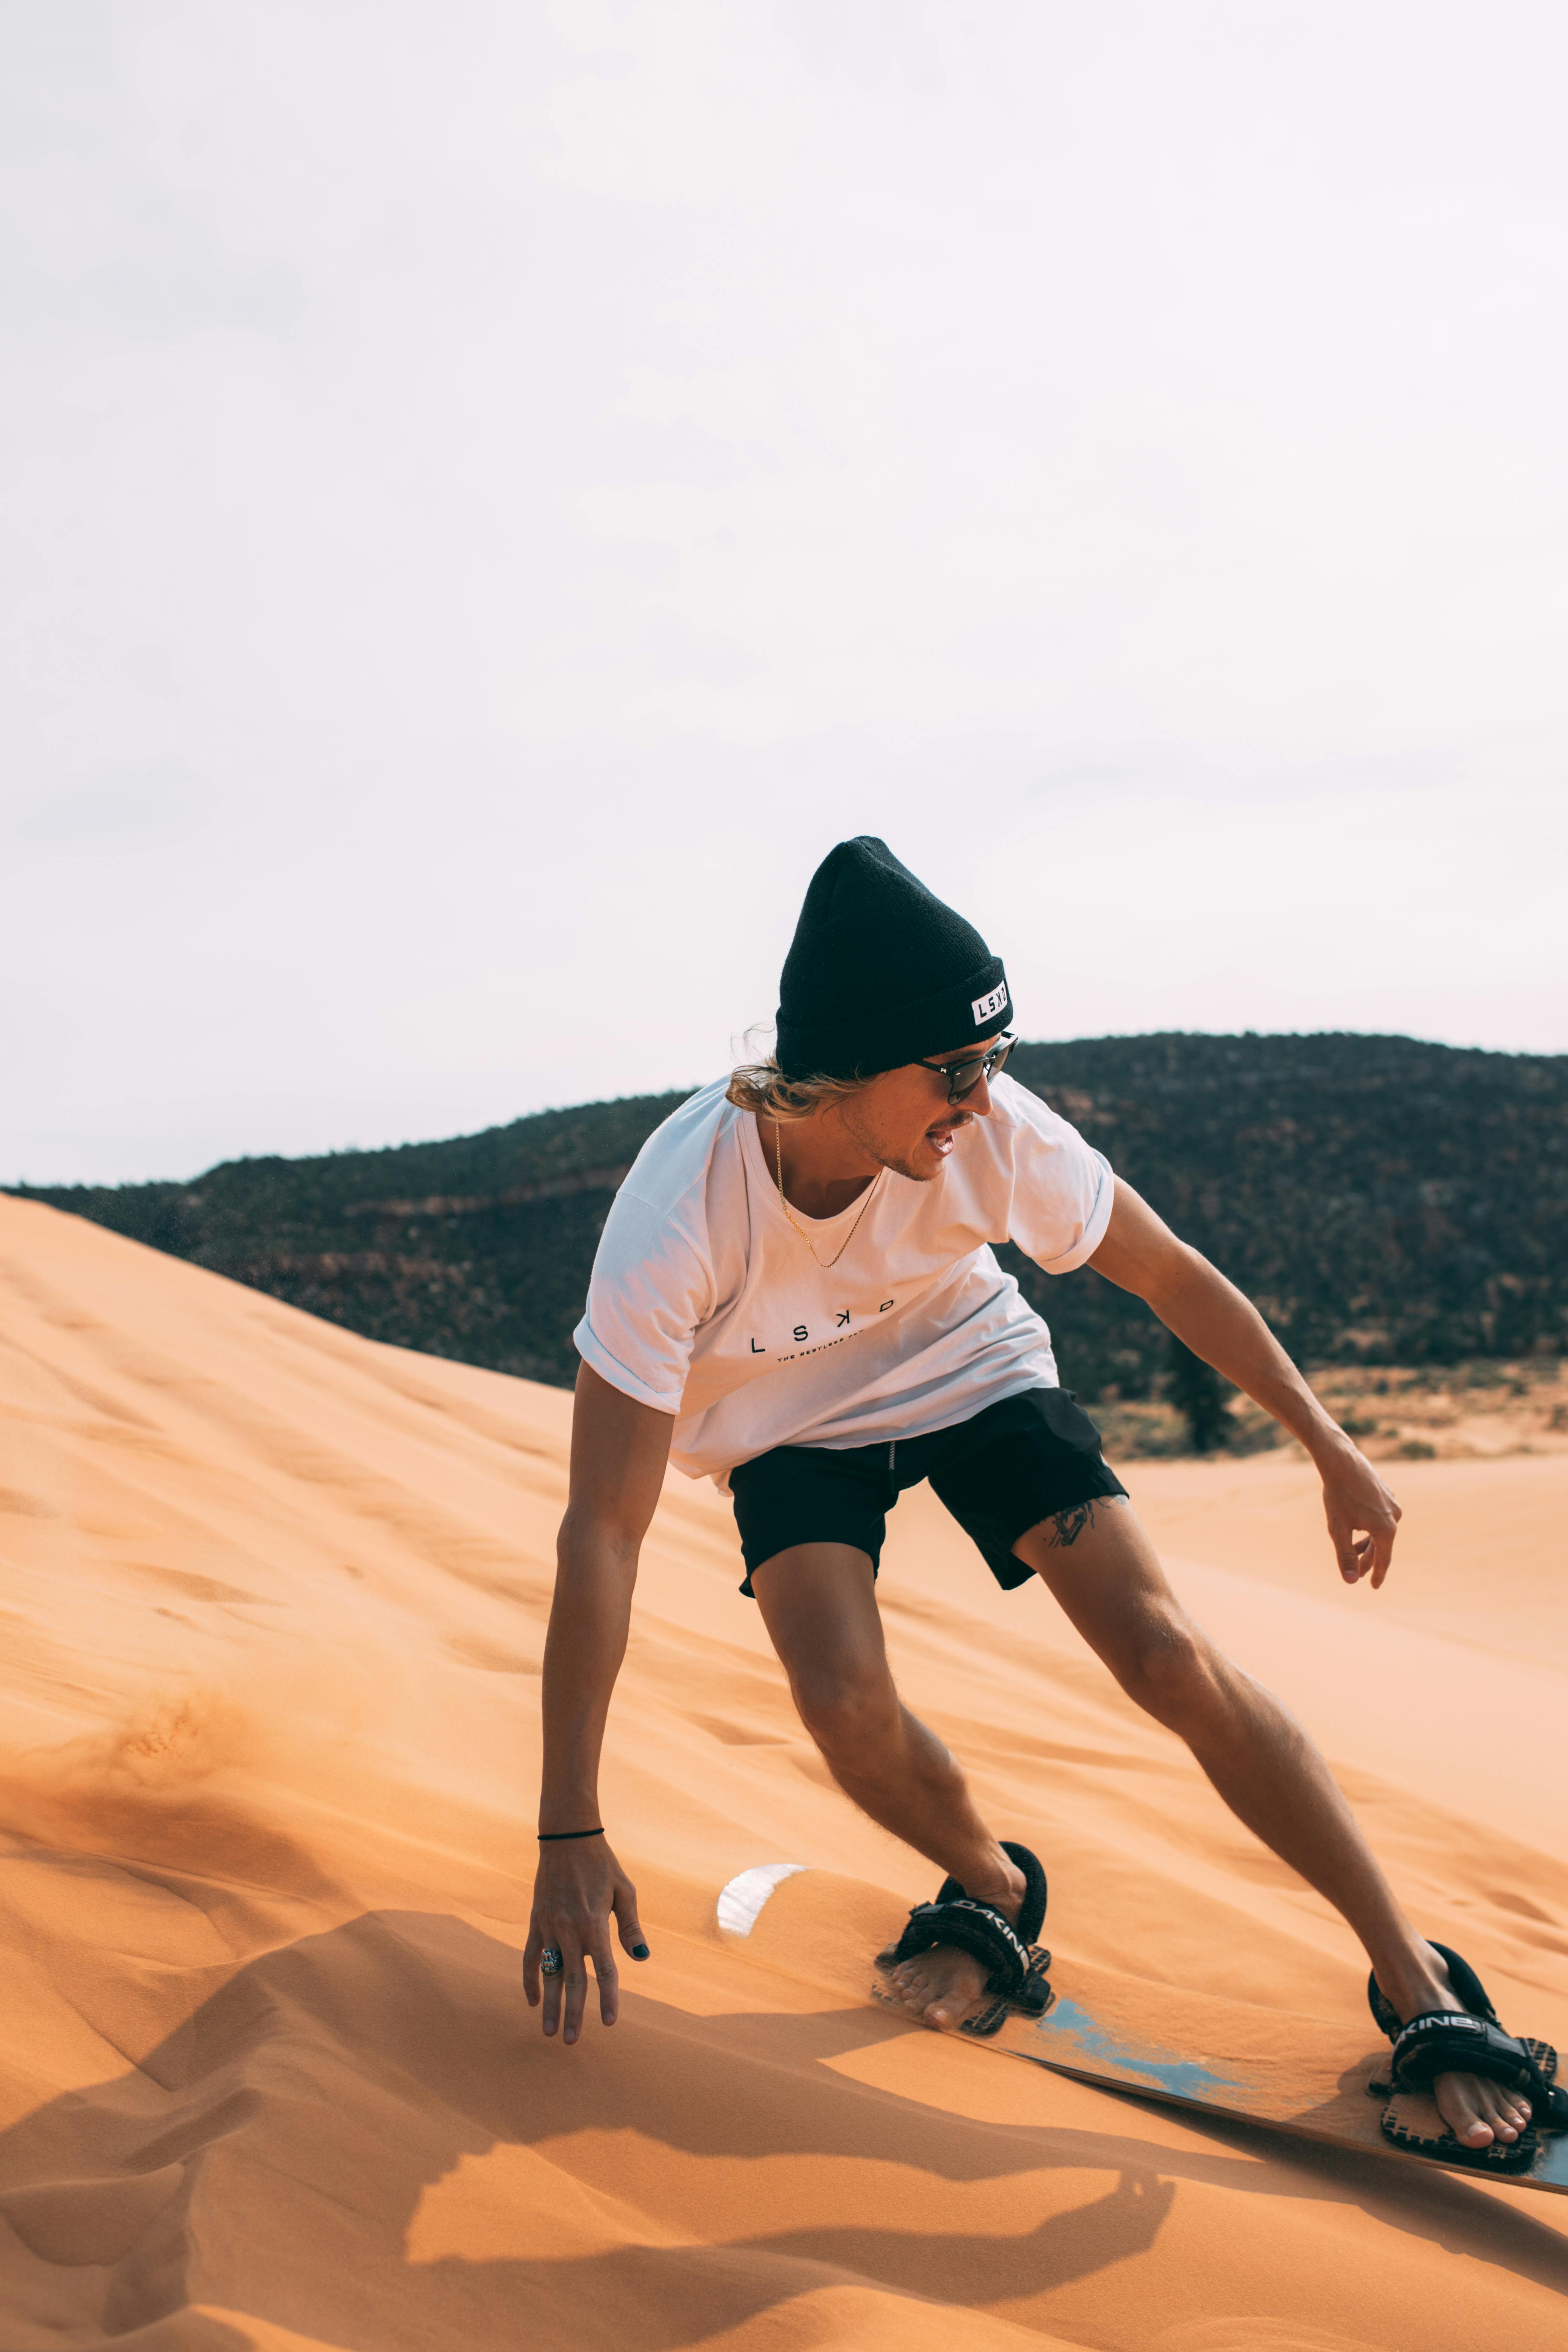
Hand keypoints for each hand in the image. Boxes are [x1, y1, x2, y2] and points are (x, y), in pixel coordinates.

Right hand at [523, 1836, 647, 2042]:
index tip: (609, 2022)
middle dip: (573, 2013)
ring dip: (550, 2004)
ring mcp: (550, 1927)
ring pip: (550, 1973)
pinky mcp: (537, 1922)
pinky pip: (530, 1957)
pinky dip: (530, 1979)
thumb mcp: (624, 1891)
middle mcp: (571, 1930)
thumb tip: (641, 1957)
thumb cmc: (602, 1864)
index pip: (604, 1970)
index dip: (608, 1998)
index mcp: (595, 1924)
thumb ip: (630, 1926)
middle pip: (574, 1980)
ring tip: (549, 2032)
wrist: (567, 1839)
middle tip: (572, 2041)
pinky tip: (533, 2000)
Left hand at [1318, 1437, 1401, 1587]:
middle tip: (1357, 1573)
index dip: (1378, 1575)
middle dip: (1368, 1560)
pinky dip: (1369, 1527)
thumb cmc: (1338, 1495)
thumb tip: (1350, 1581)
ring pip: (1380, 1530)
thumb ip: (1345, 1556)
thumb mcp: (1338, 1529)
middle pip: (1382, 1545)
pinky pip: (1379, 1517)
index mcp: (1386, 1528)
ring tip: (1353, 1551)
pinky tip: (1357, 1526)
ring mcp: (1391, 1503)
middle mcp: (1394, 1516)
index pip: (1383, 1559)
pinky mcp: (1385, 1493)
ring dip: (1367, 1543)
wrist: (1340, 1460)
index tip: (1374, 1587)